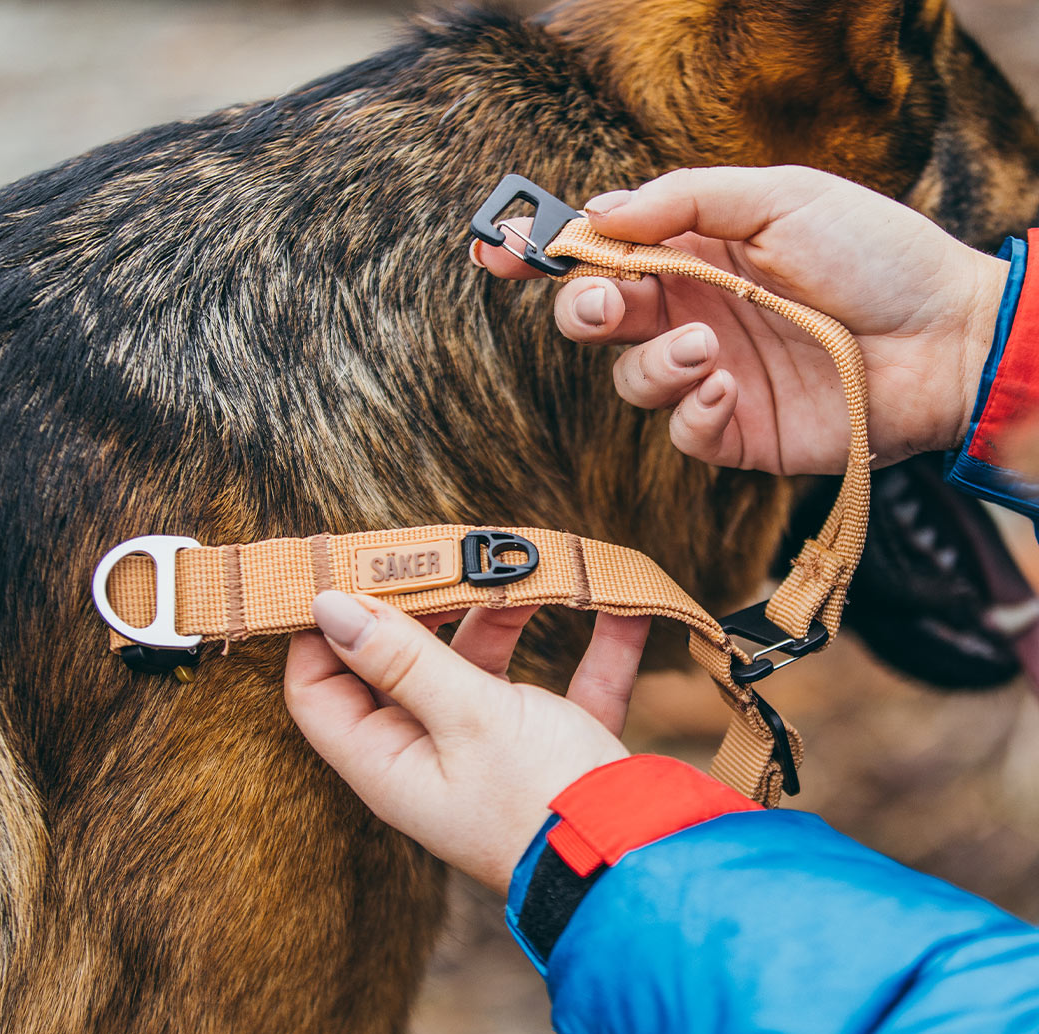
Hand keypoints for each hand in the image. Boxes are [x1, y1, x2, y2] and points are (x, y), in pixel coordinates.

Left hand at [284, 592, 649, 893]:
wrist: (644, 865)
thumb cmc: (543, 801)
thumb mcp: (469, 718)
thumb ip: (402, 659)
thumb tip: (327, 606)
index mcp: (389, 762)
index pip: (318, 690)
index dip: (319, 630)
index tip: (340, 567)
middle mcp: (432, 756)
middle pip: (402, 665)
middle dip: (423, 605)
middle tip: (442, 551)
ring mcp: (495, 751)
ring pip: (482, 665)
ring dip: (506, 614)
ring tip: (533, 565)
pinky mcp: (556, 747)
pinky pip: (567, 683)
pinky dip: (593, 648)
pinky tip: (623, 608)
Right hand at [472, 166, 1009, 473]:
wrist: (942, 339)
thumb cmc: (872, 256)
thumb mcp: (780, 198)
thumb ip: (685, 201)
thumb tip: (599, 212)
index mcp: (695, 254)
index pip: (601, 251)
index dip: (543, 250)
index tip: (494, 248)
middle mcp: (691, 314)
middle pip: (598, 317)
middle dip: (584, 310)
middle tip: (605, 304)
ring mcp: (710, 376)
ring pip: (630, 380)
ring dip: (655, 363)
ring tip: (707, 346)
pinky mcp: (732, 431)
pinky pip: (681, 430)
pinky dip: (694, 409)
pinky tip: (732, 386)